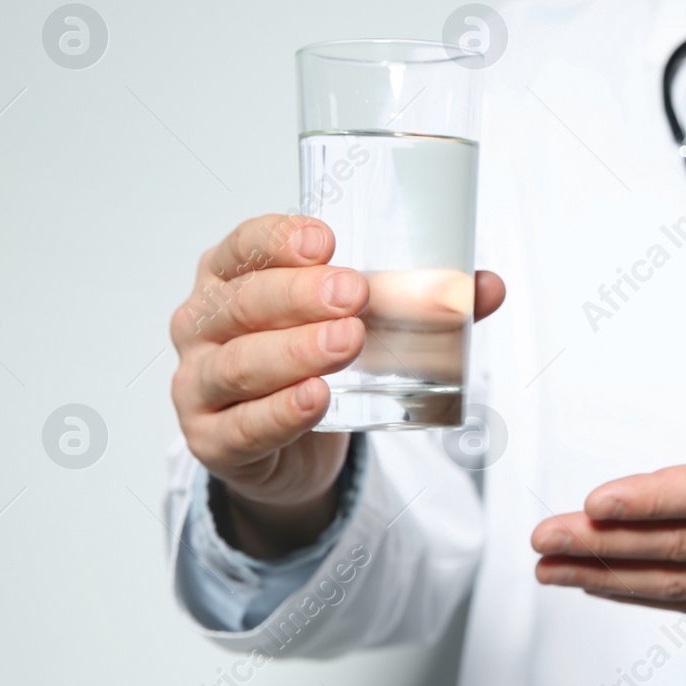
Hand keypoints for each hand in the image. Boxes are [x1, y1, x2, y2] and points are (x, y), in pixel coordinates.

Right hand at [171, 214, 505, 557]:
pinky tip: (316, 398)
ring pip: (238, 364)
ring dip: (294, 351)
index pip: (242, 247)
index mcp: (230, 277)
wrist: (292, 445)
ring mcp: (198, 383)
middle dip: (297, 295)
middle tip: (353, 293)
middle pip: (239, 302)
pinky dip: (280, 412)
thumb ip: (419, 300)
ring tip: (348, 342)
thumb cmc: (316, 359)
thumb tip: (487, 287)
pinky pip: (243, 426)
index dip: (277, 239)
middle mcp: (202, 324)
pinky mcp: (211, 440)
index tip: (325, 240)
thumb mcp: (358, 319)